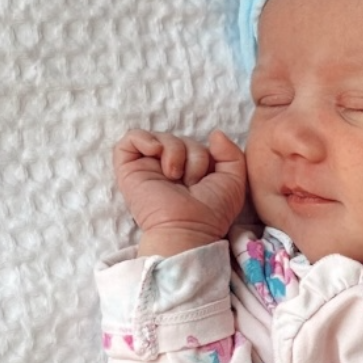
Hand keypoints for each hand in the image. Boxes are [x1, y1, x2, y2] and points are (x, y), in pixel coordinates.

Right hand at [113, 129, 248, 254]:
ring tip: (174, 175)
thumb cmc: (211, 213)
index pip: (195, 146)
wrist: (188, 228)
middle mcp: (166, 171)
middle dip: (192, 155)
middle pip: (179, 140)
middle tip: (192, 182)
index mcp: (188, 175)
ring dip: (174, 151)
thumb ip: (231, 154)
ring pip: (160, 138)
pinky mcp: (129, 171)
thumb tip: (214, 134)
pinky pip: (131, 138)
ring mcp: (147, 170)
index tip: (207, 180)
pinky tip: (155, 151)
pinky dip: (144, 138)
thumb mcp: (233, 181)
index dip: (205, 156)